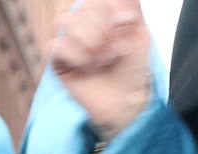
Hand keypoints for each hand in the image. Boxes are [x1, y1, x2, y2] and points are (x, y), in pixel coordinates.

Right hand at [49, 0, 153, 140]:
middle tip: (116, 51)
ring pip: (67, 22)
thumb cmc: (132, 69)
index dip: (110, 14)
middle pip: (81, 8)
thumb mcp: (140, 33)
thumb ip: (131, 6)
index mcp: (100, 14)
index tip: (126, 28)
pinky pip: (57, 45)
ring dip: (91, 43)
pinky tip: (89, 67)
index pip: (94, 0)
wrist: (126, 101)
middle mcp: (82, 24)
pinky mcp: (57, 59)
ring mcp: (68, 40)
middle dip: (103, 31)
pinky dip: (77, 56)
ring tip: (104, 60)